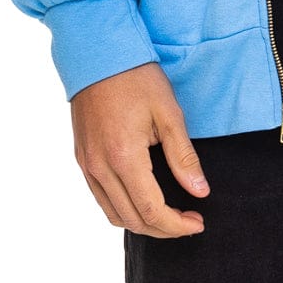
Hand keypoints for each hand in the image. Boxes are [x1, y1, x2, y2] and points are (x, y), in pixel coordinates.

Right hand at [71, 61, 210, 237]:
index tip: (199, 222)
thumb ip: (183, 156)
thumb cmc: (137, 77)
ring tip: (169, 216)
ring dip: (143, 223)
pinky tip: (143, 199)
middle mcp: (100, 168)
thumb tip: (200, 192)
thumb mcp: (168, 112)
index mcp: (124, 157)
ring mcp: (87, 165)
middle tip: (189, 221)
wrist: (99, 53)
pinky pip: (101, 198)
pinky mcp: (82, 158)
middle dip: (164, 229)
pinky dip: (123, 209)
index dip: (177, 225)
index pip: (152, 211)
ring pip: (114, 215)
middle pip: (133, 220)